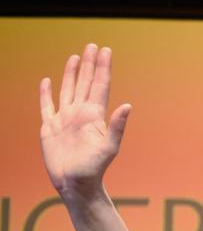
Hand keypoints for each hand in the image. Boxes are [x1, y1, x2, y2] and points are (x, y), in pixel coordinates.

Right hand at [39, 44, 131, 194]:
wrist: (75, 184)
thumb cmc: (94, 169)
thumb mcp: (109, 148)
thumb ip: (117, 126)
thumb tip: (128, 105)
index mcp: (95, 116)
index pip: (100, 85)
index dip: (103, 68)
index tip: (106, 50)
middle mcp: (80, 114)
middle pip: (85, 82)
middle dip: (90, 64)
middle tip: (93, 46)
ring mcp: (65, 119)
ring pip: (68, 90)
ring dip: (71, 73)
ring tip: (76, 57)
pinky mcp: (50, 127)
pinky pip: (47, 106)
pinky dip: (46, 93)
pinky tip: (48, 81)